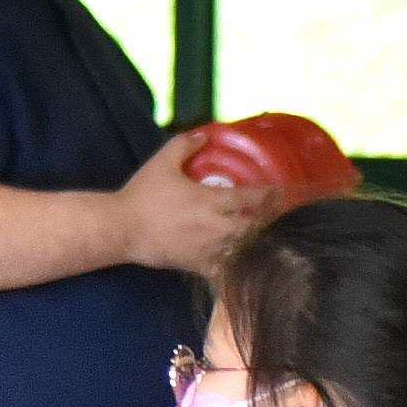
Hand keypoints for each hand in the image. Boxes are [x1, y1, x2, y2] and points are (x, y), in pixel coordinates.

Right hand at [119, 131, 280, 276]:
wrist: (121, 229)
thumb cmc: (143, 195)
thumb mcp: (163, 162)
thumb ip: (186, 145)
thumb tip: (205, 134)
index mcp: (210, 201)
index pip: (250, 198)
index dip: (271, 195)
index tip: (284, 192)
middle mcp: (214, 227)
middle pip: (254, 228)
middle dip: (270, 223)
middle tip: (281, 219)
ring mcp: (207, 249)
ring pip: (243, 251)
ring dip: (257, 246)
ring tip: (272, 243)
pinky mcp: (197, 265)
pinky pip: (224, 271)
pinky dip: (237, 269)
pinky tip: (247, 267)